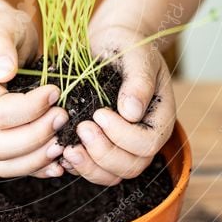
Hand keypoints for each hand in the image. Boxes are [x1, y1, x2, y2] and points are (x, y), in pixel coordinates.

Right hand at [0, 8, 68, 178]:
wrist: (0, 42)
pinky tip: (60, 160)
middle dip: (36, 136)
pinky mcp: (2, 140)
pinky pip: (13, 166)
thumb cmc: (3, 31)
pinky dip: (37, 168)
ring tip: (63, 143)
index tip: (55, 91)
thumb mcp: (2, 27)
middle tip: (64, 117)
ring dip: (37, 158)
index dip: (30, 109)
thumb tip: (3, 71)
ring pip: (3, 163)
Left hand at [61, 24, 175, 185]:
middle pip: (131, 166)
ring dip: (88, 166)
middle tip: (81, 129)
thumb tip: (131, 112)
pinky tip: (61, 149)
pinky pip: (93, 169)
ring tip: (67, 148)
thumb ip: (138, 81)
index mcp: (159, 118)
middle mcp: (143, 137)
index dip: (122, 135)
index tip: (99, 113)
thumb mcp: (136, 55)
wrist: (110, 46)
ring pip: (111, 175)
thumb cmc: (127, 47)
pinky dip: (77, 165)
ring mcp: (123, 146)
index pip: (147, 144)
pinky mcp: (102, 147)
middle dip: (103, 153)